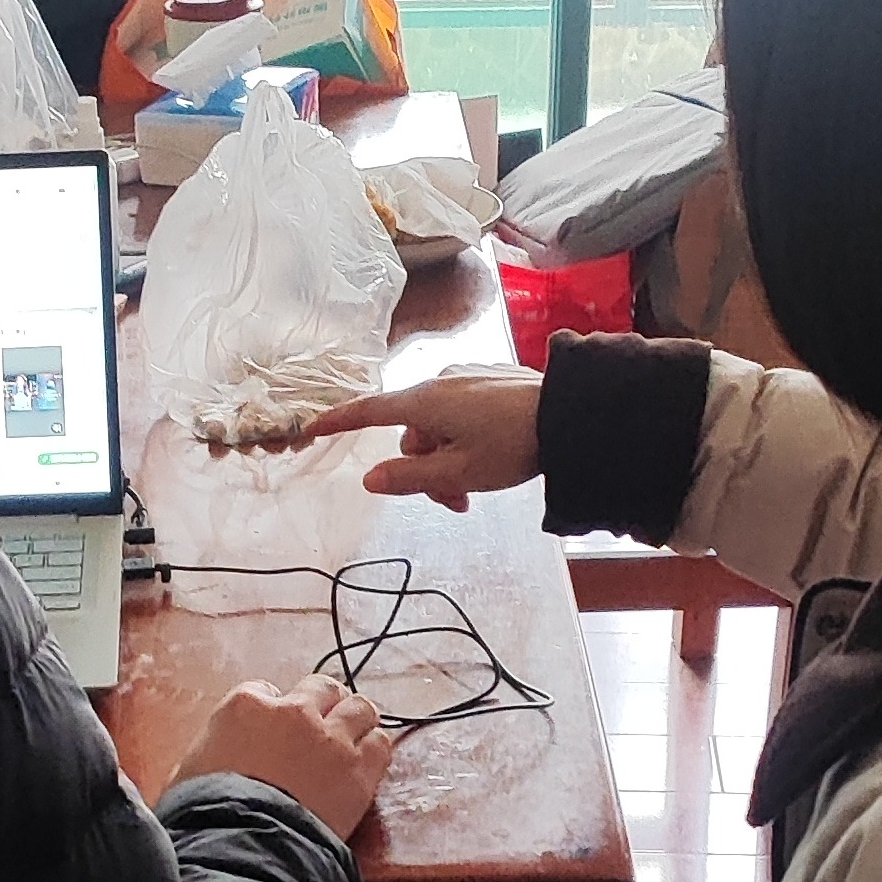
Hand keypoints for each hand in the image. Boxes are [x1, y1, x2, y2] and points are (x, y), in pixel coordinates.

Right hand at [170, 675, 393, 840]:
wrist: (244, 849)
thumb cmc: (205, 815)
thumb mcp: (188, 772)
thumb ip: (210, 750)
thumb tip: (213, 760)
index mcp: (245, 707)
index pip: (264, 690)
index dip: (269, 710)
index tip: (269, 731)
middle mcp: (293, 712)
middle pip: (321, 687)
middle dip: (322, 703)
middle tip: (319, 726)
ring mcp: (330, 739)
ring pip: (360, 707)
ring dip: (354, 720)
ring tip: (349, 739)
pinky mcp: (359, 771)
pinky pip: (380, 743)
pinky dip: (373, 749)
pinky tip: (364, 762)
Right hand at [301, 367, 543, 511]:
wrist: (571, 415)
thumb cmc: (511, 446)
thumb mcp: (458, 473)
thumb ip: (410, 478)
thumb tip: (369, 478)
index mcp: (425, 403)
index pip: (368, 412)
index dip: (338, 423)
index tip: (310, 429)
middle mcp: (440, 382)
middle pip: (412, 433)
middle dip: (424, 469)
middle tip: (455, 502)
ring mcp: (466, 378)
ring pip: (439, 428)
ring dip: (448, 460)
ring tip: (478, 488)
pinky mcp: (490, 381)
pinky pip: (462, 414)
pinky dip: (465, 440)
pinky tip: (494, 456)